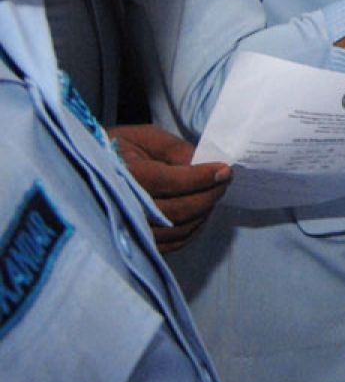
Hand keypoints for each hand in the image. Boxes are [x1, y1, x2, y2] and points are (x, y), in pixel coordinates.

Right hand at [110, 124, 230, 253]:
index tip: (225, 169)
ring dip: (203, 213)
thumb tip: (204, 164)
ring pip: (177, 230)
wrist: (82, 172)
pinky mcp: (132, 244)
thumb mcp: (142, 137)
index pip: (169, 182)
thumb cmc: (115, 149)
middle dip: (208, 195)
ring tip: (213, 193)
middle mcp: (121, 207)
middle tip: (224, 180)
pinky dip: (192, 229)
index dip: (201, 177)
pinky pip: (171, 244)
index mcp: (121, 175)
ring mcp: (125, 231)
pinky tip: (199, 213)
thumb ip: (174, 149)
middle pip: (177, 211)